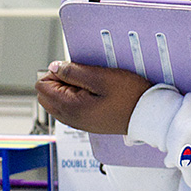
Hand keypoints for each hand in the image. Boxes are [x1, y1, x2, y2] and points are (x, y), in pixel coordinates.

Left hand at [35, 61, 151, 134]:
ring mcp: (78, 122)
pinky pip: (70, 108)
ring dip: (68, 90)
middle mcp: (70, 118)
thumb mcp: (101, 77)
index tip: (76, 70)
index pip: (42, 86)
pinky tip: (95, 94)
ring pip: (58, 102)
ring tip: (91, 86)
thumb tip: (54, 67)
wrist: (147, 115)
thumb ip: (74, 72)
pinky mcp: (87, 123)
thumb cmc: (129, 96)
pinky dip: (77, 98)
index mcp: (70, 107)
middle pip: (47, 95)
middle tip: (84, 77)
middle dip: (60, 82)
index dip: (57, 72)